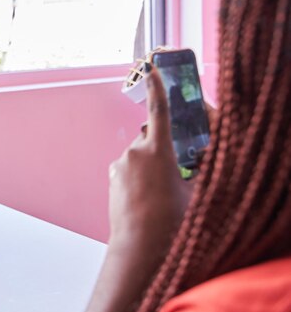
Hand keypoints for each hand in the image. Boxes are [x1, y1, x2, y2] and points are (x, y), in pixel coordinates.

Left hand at [108, 65, 189, 244]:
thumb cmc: (171, 220)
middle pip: (151, 138)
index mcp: (159, 151)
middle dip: (162, 147)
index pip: (159, 111)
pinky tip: (144, 197)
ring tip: (157, 193)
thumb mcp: (194, 193)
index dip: (157, 87)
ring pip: (139, 154)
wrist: (138, 244)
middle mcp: (135, 152)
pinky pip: (128, 166)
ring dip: (148, 164)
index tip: (152, 67)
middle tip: (172, 173)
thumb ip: (198, 170)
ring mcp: (120, 163)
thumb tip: (200, 160)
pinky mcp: (112, 175)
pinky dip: (137, 174)